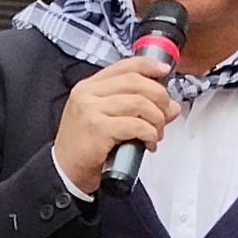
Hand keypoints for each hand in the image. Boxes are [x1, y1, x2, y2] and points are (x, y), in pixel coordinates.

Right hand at [51, 53, 180, 195]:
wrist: (65, 171)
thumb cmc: (85, 147)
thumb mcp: (107, 119)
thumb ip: (136, 108)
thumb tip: (171, 107)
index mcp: (89, 87)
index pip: (124, 66)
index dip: (148, 66)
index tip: (164, 72)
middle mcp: (88, 93)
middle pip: (136, 82)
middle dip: (159, 98)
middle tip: (164, 115)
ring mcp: (91, 110)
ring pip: (139, 103)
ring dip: (156, 119)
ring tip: (156, 134)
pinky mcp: (98, 128)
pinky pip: (136, 125)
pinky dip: (150, 133)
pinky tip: (149, 143)